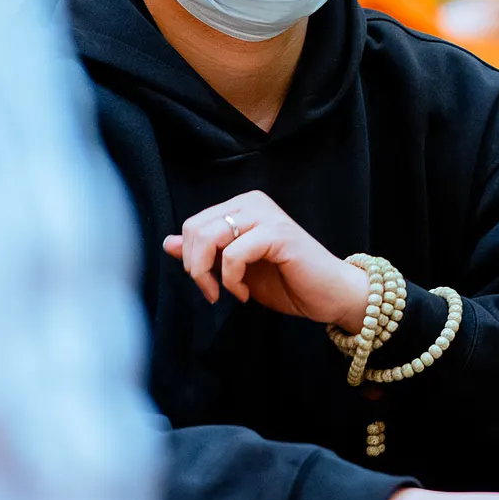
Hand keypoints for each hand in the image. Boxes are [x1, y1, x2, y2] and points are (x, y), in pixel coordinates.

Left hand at [162, 190, 367, 330]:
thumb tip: (168, 243)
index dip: (190, 259)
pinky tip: (246, 293)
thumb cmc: (288, 282)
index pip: (193, 224)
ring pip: (209, 236)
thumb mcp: (235, 270)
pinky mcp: (278, 233)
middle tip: (213, 292)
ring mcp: (267, 215)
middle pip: (195, 228)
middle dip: (195, 267)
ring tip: (229, 293)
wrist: (330, 296)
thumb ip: (205, 254)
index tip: (208, 285)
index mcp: (242, 207)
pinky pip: (234, 253)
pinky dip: (232, 280)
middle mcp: (253, 203)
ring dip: (210, 274)